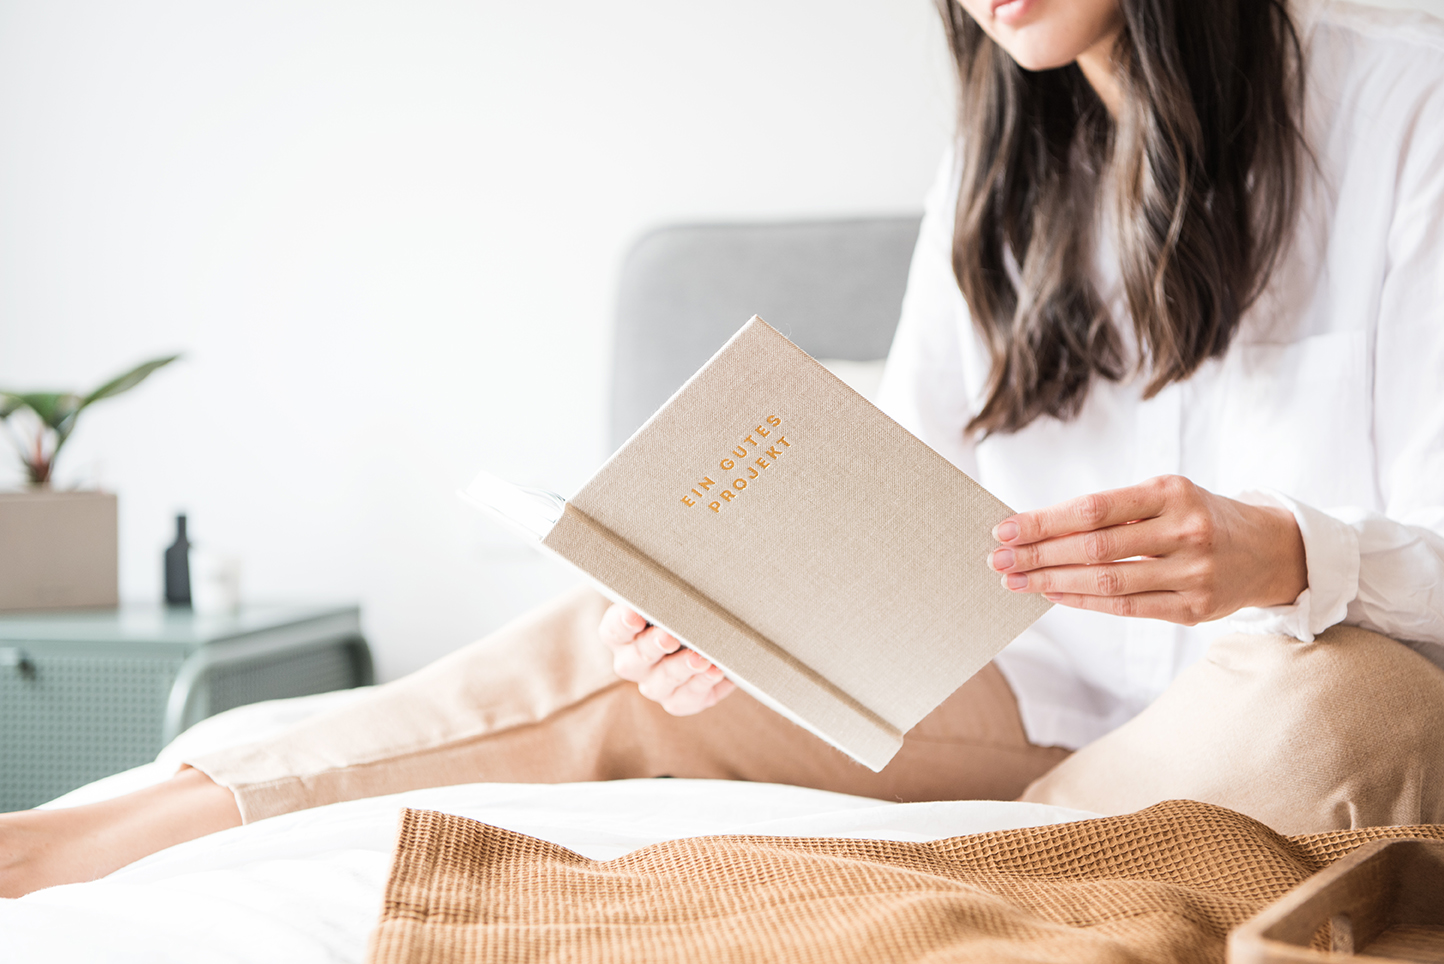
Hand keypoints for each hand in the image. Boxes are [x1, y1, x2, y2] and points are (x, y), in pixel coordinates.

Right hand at [597, 603, 735, 714]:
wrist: (707, 635)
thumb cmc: (682, 609)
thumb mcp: (672, 597)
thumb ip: (668, 591)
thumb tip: (678, 576)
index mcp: (622, 634)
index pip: (613, 629)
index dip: (622, 623)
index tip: (634, 614)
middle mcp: (632, 663)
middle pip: (635, 659)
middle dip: (653, 646)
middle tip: (670, 636)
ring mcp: (654, 685)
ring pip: (660, 683)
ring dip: (681, 669)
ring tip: (701, 658)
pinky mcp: (679, 701)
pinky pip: (686, 699)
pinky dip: (702, 685)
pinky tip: (717, 671)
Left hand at [988, 475, 1307, 624]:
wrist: (1270, 549)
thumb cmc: (1198, 516)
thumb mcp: (1165, 495)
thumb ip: (1112, 510)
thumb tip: (1038, 528)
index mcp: (1172, 492)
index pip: (1093, 509)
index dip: (1044, 521)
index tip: (1005, 529)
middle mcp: (1185, 530)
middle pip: (1095, 547)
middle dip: (1038, 555)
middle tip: (998, 559)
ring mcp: (1193, 572)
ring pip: (1108, 581)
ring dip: (1053, 582)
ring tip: (1016, 581)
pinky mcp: (1195, 608)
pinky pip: (1126, 607)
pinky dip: (1084, 601)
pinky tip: (1053, 594)